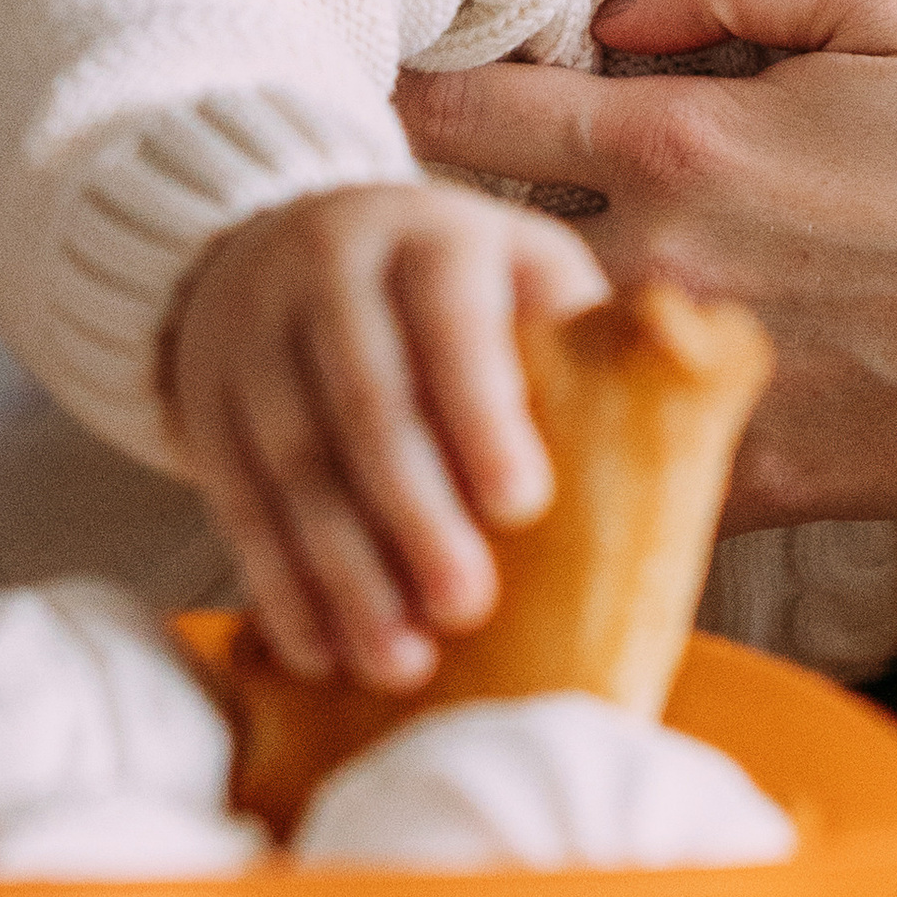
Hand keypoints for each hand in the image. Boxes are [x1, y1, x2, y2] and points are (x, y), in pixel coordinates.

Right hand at [164, 180, 605, 690]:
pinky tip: (322, 654)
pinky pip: (237, 505)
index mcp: (430, 235)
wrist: (282, 237)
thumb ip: (584, 330)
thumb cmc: (453, 283)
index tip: (523, 505)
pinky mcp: (205, 408)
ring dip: (344, 572)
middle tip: (466, 604)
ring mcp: (252, 338)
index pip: (449, 315)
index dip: (480, 409)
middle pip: (364, 400)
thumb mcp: (520, 268)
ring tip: (401, 661)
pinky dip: (280, 586)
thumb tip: (691, 403)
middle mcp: (329, 273)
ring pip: (292, 464)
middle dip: (413, 511)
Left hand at [394, 0, 896, 593]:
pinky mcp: (754, 484)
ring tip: (432, 326)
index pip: (469, 113)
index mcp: (687, 143)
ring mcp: (700, 388)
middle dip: (408, 230)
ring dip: (482, 341)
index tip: (341, 87)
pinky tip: (553, 427)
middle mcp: (665, 271)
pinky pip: (619, 463)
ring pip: (526, 368)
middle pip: (466, 251)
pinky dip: (577, 441)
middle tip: (351, 218)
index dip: (390, 92)